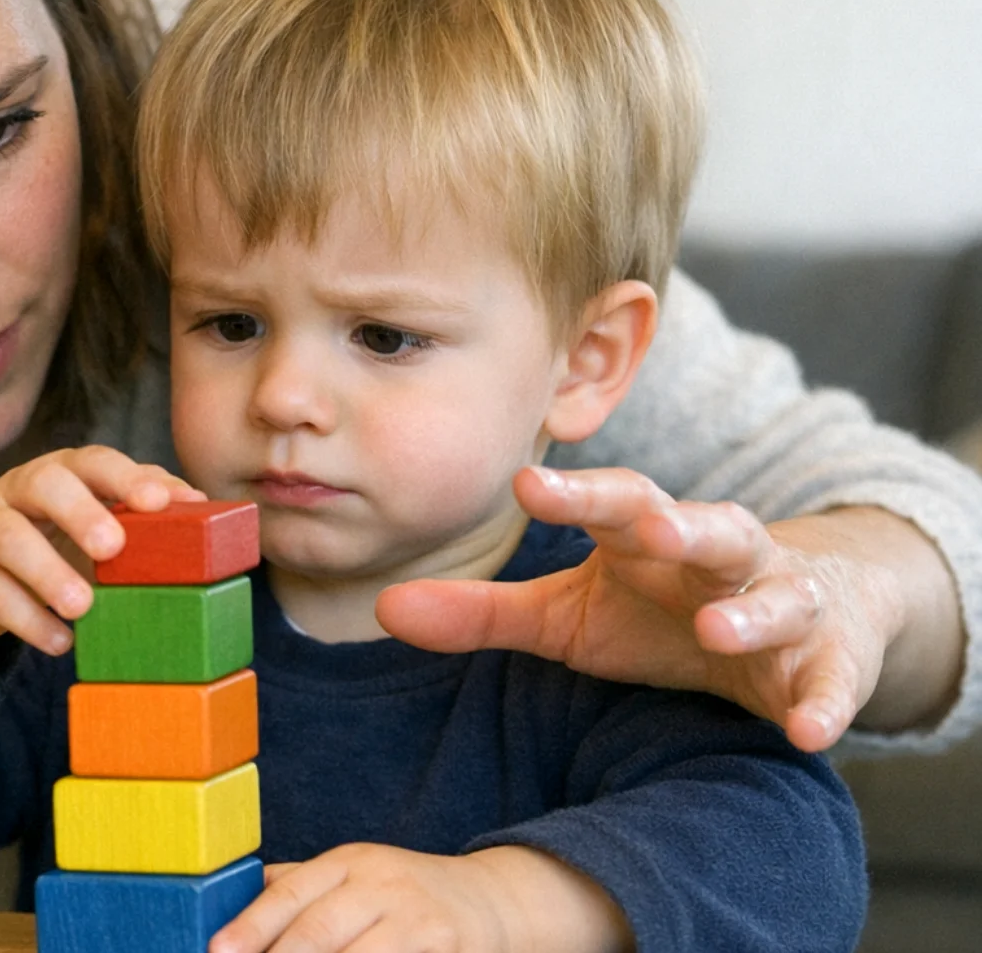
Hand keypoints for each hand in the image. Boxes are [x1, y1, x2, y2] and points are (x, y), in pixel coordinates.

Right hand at [0, 445, 203, 654]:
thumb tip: (200, 505)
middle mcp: (18, 490)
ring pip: (8, 537)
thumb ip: (140, 512)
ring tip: (83, 606)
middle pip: (44, 483)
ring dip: (47, 571)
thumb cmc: (50, 544)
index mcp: (61, 472)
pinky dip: (28, 620)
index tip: (159, 503)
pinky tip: (61, 643)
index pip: (93, 461)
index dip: (126, 478)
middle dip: (80, 512)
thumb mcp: (93, 523)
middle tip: (112, 547)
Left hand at [208, 845, 507, 952]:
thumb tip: (224, 902)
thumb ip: (299, 886)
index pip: (290, 892)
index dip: (251, 925)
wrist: (492, 901)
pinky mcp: (447, 949)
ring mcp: (418, 919)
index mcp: (348, 862)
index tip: (218, 950)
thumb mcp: (353, 875)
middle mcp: (382, 885)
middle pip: (319, 930)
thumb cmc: (401, 894)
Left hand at [376, 465, 889, 751]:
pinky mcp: (827, 658)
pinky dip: (826, 701)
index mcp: (648, 536)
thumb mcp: (569, 614)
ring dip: (751, 612)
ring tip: (717, 630)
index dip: (574, 495)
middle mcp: (720, 557)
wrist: (795, 619)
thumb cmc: (659, 611)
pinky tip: (810, 730)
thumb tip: (382, 608)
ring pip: (776, 595)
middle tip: (653, 529)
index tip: (527, 485)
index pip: (613, 502)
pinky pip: (832, 678)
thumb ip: (484, 612)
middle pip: (708, 528)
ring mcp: (782, 602)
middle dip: (683, 527)